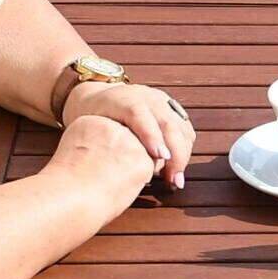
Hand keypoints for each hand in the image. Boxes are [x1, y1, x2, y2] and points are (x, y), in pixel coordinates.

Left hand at [57, 76, 194, 186]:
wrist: (99, 98)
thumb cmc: (92, 120)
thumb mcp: (93, 128)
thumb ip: (107, 143)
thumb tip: (124, 170)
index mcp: (123, 99)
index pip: (140, 115)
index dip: (152, 136)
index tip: (161, 157)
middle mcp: (147, 97)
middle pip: (168, 123)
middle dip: (175, 154)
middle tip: (174, 180)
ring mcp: (163, 102)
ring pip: (181, 128)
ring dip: (182, 156)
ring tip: (176, 181)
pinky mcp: (172, 110)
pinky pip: (185, 131)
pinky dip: (185, 151)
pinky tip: (177, 169)